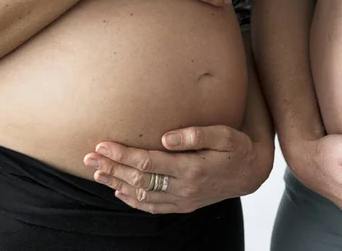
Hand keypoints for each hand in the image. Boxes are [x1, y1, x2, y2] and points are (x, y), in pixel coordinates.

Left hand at [83, 125, 272, 213]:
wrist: (252, 174)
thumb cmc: (238, 148)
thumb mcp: (224, 135)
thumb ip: (196, 134)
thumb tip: (166, 137)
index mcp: (191, 168)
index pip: (147, 163)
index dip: (122, 154)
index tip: (102, 144)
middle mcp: (184, 188)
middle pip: (138, 180)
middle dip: (112, 168)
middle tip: (89, 158)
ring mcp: (183, 199)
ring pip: (141, 195)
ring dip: (117, 184)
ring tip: (98, 173)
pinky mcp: (184, 205)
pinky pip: (153, 207)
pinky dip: (133, 201)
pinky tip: (120, 193)